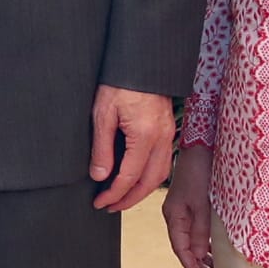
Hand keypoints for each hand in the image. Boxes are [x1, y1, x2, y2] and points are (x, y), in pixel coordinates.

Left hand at [90, 86, 176, 211]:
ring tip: (122, 197)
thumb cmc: (120, 82)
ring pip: (160, 174)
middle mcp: (162, 138)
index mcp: (145, 135)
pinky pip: (163, 161)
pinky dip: (150, 176)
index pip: (129, 176)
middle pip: (149, 182)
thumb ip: (102, 148)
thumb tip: (99, 176)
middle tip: (109, 206)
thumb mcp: (102, 114)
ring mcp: (169, 134)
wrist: (142, 61)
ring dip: (142, 190)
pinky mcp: (169, 130)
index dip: (113, 194)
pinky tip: (135, 178)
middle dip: (129, 199)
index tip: (100, 202)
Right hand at [162, 145, 216, 267]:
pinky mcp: (192, 204)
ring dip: (203, 254)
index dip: (191, 266)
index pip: (181, 248)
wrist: (201, 148)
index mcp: (174, 216)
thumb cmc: (199, 172)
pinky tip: (214, 248)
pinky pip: (196, 229)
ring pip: (191, 239)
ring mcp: (183, 210)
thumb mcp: (202, 203)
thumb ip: (201, 229)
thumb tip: (201, 254)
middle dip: (198, 264)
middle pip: (185, 246)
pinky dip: (204, 240)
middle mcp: (175, 215)